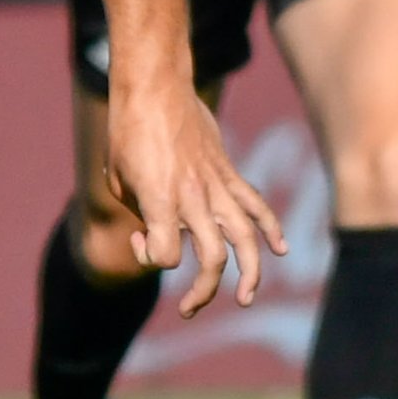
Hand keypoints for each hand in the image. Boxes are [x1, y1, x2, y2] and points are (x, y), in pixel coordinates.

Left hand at [102, 76, 285, 312]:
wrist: (154, 89)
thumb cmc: (126, 133)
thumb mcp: (117, 178)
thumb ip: (139, 212)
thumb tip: (157, 232)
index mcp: (160, 200)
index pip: (167, 254)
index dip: (151, 259)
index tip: (141, 239)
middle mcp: (192, 197)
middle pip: (213, 258)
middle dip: (203, 291)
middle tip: (188, 309)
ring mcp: (216, 185)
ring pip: (246, 238)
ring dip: (251, 273)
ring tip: (246, 298)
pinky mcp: (229, 173)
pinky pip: (257, 204)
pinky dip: (272, 228)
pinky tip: (280, 250)